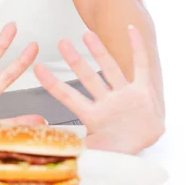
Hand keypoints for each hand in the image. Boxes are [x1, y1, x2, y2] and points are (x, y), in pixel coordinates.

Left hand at [33, 25, 164, 153]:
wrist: (148, 148)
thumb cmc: (120, 150)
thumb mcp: (97, 154)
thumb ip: (80, 151)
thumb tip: (57, 152)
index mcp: (93, 116)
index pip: (68, 97)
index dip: (52, 83)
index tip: (37, 68)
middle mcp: (107, 101)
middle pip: (88, 77)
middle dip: (75, 60)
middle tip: (61, 43)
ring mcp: (125, 95)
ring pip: (110, 68)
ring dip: (99, 51)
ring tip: (87, 32)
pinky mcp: (143, 91)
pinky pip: (140, 65)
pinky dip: (137, 48)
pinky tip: (130, 30)